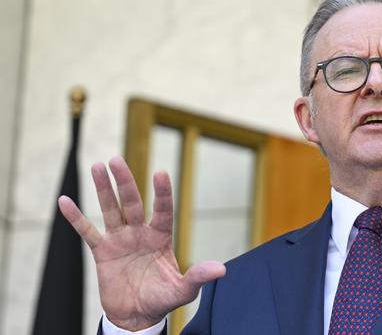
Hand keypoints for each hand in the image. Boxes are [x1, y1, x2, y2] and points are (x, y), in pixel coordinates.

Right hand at [59, 156, 225, 330]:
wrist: (137, 316)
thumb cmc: (162, 300)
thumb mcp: (183, 290)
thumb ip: (198, 277)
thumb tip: (221, 270)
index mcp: (161, 237)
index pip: (163, 210)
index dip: (162, 193)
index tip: (160, 173)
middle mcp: (140, 233)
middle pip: (132, 202)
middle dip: (125, 182)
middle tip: (116, 160)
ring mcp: (120, 239)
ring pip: (110, 209)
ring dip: (103, 189)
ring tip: (97, 166)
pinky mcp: (102, 251)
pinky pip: (87, 231)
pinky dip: (76, 217)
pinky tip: (65, 201)